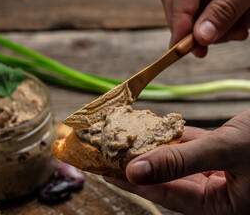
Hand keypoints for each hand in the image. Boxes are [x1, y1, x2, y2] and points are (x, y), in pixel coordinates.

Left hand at [105, 109, 249, 214]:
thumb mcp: (230, 151)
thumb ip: (181, 161)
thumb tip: (135, 171)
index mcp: (221, 208)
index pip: (164, 194)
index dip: (131, 182)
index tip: (103, 172)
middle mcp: (218, 194)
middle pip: (166, 177)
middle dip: (137, 163)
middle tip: (107, 154)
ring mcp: (220, 172)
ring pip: (177, 159)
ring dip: (153, 146)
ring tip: (123, 138)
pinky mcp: (223, 152)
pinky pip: (191, 145)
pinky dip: (173, 135)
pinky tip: (153, 127)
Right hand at [160, 0, 249, 56]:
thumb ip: (225, 8)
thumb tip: (201, 37)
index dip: (178, 21)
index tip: (179, 47)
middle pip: (179, 0)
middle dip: (194, 27)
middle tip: (206, 47)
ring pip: (195, 7)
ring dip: (214, 26)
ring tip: (239, 31)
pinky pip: (210, 4)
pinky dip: (225, 19)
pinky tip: (242, 21)